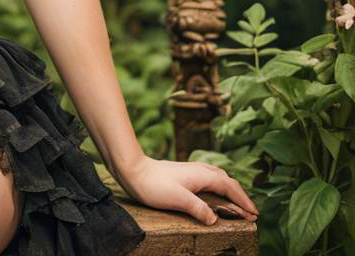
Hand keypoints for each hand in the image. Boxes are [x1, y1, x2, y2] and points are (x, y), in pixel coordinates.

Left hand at [116, 155, 258, 225]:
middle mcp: (199, 170)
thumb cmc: (153, 185)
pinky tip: (213, 192)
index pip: (230, 187)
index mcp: (202, 175)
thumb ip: (198, 208)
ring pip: (218, 177)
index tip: (255, 214)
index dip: (243, 200)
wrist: (132, 169)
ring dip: (230, 190)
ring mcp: (191, 170)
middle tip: (251, 212)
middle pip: (226, 181)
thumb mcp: (177, 199)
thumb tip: (214, 219)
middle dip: (240, 195)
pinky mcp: (184, 173)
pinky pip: (208, 178)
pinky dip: (218, 186)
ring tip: (237, 203)